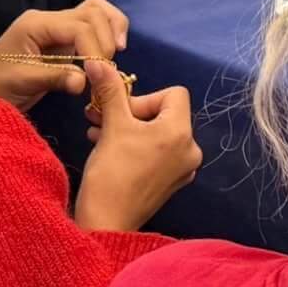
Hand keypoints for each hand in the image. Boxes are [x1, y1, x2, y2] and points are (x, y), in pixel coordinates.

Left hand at [0, 0, 130, 109]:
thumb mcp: (23, 82)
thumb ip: (55, 77)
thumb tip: (85, 81)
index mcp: (36, 24)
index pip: (79, 26)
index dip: (95, 47)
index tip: (98, 72)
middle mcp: (49, 19)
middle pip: (93, 11)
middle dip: (106, 37)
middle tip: (106, 67)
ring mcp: (56, 27)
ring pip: (96, 12)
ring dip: (111, 30)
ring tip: (115, 53)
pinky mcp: (62, 40)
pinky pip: (92, 27)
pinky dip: (105, 35)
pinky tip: (107, 54)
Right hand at [75, 70, 200, 231]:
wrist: (105, 225)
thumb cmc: (111, 174)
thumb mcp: (111, 126)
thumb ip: (110, 90)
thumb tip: (97, 61)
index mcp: (181, 133)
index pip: (173, 94)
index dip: (144, 98)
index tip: (120, 111)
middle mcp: (190, 150)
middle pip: (164, 113)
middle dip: (130, 112)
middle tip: (100, 117)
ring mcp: (182, 169)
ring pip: (157, 133)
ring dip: (127, 128)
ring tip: (97, 132)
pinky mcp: (170, 183)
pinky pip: (157, 153)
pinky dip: (135, 146)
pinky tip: (107, 149)